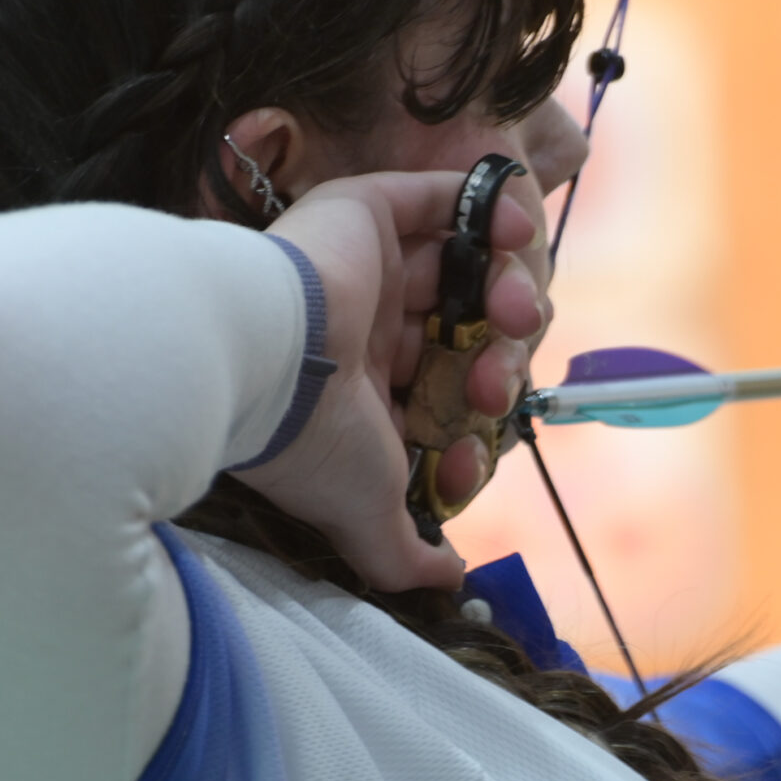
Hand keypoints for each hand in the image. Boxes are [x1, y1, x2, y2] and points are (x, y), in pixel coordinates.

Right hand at [231, 171, 538, 591]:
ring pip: (461, 272)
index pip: (436, 402)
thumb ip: (402, 552)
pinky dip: (488, 208)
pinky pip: (442, 199)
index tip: (465, 457)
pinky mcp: (366, 214)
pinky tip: (512, 233)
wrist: (268, 357)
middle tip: (489, 382)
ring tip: (510, 312)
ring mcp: (364, 267)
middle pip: (459, 337)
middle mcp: (360, 328)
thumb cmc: (311, 439)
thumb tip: (445, 581)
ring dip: (506, 293)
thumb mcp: (366, 513)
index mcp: (356, 393)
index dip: (468, 429)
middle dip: (495, 362)